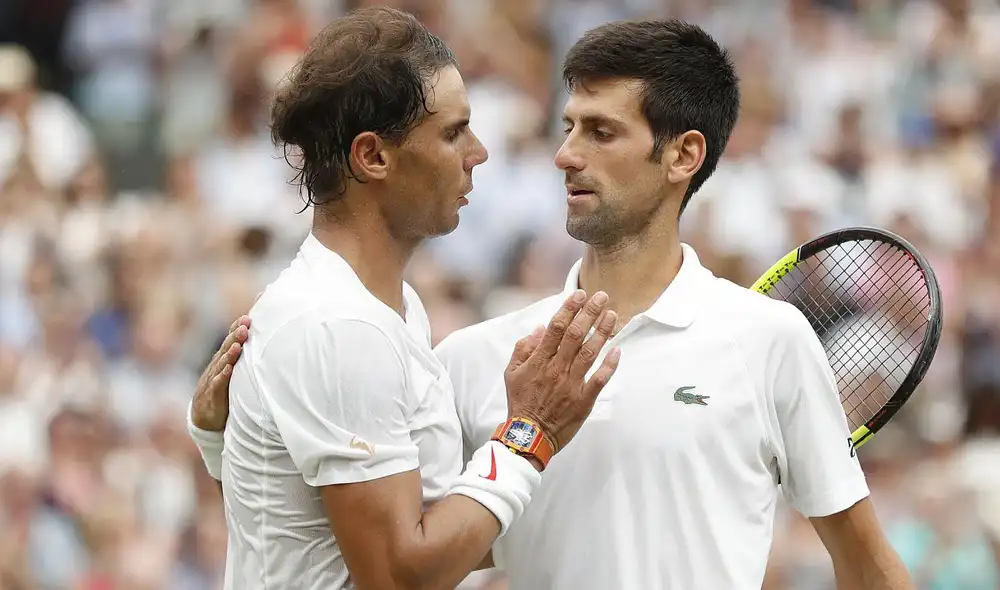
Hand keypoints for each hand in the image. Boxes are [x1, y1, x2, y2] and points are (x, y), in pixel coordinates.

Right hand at [191, 315, 250, 430]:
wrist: (204, 417)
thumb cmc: (223, 391)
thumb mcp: (233, 373)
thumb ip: (242, 359)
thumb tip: (260, 344)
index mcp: (224, 360)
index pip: (230, 341)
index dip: (237, 329)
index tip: (248, 317)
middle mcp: (218, 367)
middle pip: (227, 348)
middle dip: (235, 336)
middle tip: (245, 324)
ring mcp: (214, 380)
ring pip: (222, 364)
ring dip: (230, 354)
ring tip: (238, 344)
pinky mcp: (213, 395)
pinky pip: (218, 384)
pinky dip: (223, 376)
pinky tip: (228, 369)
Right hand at [503, 290, 619, 452]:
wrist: (528, 435)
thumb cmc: (520, 402)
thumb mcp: (512, 373)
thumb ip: (524, 348)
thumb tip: (539, 328)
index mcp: (539, 361)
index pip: (556, 327)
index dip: (569, 308)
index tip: (579, 294)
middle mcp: (556, 369)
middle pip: (576, 335)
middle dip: (589, 312)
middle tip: (601, 296)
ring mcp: (571, 384)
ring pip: (590, 353)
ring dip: (602, 332)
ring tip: (612, 315)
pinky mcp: (583, 400)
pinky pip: (599, 379)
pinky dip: (609, 365)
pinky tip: (618, 351)